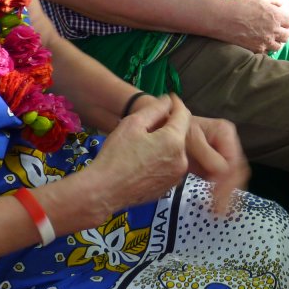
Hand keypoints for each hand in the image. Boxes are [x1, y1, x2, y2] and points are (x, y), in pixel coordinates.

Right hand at [88, 94, 193, 218]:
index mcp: (174, 141)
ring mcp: (176, 176)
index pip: (184, 115)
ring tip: (146, 142)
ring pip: (176, 151)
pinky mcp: (169, 188)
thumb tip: (168, 101)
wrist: (103, 191)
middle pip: (180, 134)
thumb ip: (155, 109)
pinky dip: (163, 159)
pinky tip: (145, 159)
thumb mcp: (133, 124)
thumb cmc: (115, 155)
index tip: (169, 98)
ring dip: (166, 143)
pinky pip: (170, 166)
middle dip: (169, 125)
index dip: (176, 104)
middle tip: (151, 122)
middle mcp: (182, 160)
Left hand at [185, 114, 248, 215]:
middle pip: (238, 169)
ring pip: (235, 176)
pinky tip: (217, 204)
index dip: (226, 179)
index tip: (215, 196)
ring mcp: (225, 154)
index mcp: (225, 132)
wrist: (166, 129)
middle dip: (230, 190)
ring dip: (229, 194)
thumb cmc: (177, 130)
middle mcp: (230, 142)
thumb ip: (207, 155)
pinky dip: (224, 192)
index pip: (232, 160)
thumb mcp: (190, 139)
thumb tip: (223, 173)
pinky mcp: (218, 165)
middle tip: (219, 209)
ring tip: (219, 210)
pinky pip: (227, 179)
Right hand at [215, 0, 288, 53]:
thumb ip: (273, 0)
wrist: (223, 18)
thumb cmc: (240, 4)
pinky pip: (266, 52)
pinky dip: (265, 48)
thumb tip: (281, 4)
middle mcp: (274, 30)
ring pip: (278, 46)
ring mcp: (266, 41)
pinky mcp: (256, 49)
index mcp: (276, 16)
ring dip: (275, 42)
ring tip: (268, 38)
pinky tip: (259, 43)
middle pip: (286, 36)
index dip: (285, 21)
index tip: (280, 20)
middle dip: (282, 32)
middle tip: (276, 30)